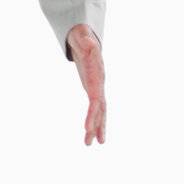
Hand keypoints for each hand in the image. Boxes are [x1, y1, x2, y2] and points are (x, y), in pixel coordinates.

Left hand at [67, 24, 106, 144]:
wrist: (87, 41)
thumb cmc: (84, 40)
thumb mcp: (83, 40)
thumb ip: (86, 42)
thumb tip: (90, 42)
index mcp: (97, 78)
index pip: (96, 100)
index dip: (92, 114)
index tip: (86, 127)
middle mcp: (100, 87)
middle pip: (100, 110)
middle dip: (96, 126)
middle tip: (90, 142)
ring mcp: (98, 89)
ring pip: (99, 113)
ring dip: (95, 128)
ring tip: (89, 144)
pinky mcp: (93, 91)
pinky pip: (94, 109)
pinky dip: (92, 120)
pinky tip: (89, 132)